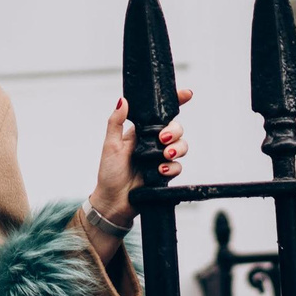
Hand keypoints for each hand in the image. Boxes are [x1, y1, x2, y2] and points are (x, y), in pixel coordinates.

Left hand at [89, 88, 192, 229]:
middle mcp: (153, 143)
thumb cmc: (109, 172)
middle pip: (176, 128)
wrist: (114, 200)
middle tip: (163, 139)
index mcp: (141, 132)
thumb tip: (123, 100)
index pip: (160, 114)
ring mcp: (160, 158)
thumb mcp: (110, 145)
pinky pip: (177, 166)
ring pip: (181, 146)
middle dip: (174, 130)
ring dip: (177, 148)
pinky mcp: (164, 174)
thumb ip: (116, 122)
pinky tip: (161, 171)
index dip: (176, 102)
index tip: (187, 94)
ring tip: (165, 155)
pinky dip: (172, 167)